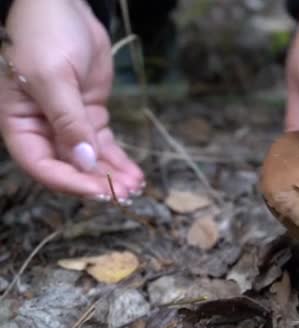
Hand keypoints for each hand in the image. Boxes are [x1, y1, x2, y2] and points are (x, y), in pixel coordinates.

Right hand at [0, 0, 143, 200]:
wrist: (64, 5)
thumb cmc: (45, 35)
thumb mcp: (52, 78)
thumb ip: (68, 122)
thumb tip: (85, 161)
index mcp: (21, 124)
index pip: (43, 166)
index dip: (71, 183)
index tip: (101, 191)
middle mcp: (43, 129)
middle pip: (70, 167)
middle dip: (98, 183)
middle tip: (127, 195)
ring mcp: (69, 123)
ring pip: (91, 159)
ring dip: (112, 175)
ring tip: (136, 188)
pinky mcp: (91, 114)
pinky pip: (104, 144)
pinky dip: (119, 159)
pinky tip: (135, 173)